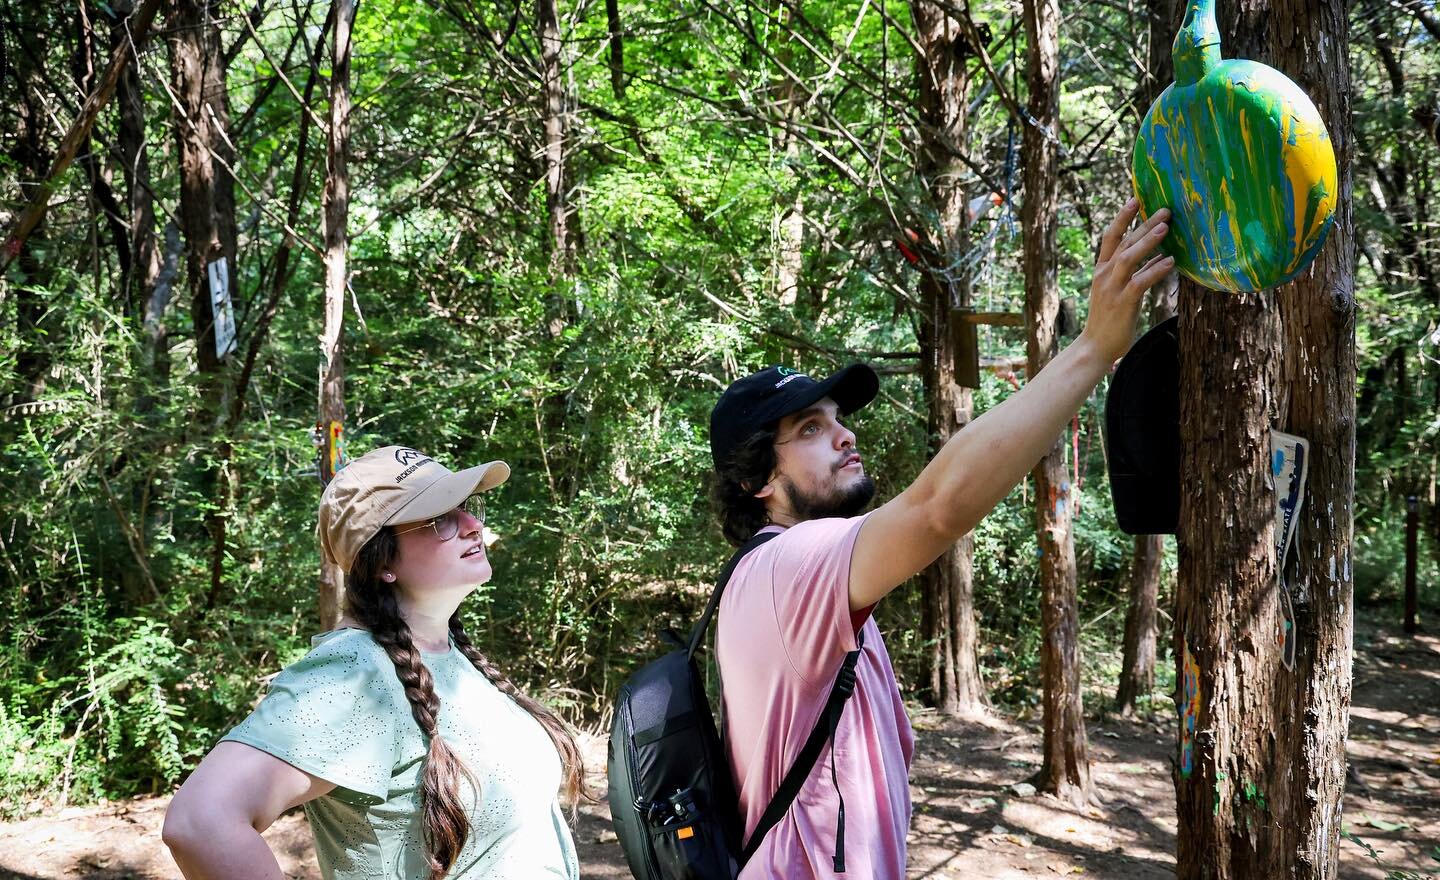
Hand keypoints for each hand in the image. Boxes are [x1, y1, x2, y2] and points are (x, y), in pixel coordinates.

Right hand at [1079, 198, 1174, 362]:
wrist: (1095, 346)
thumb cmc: (1110, 319)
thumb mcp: (1121, 291)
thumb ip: (1138, 272)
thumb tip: (1160, 256)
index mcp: (1102, 270)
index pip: (1110, 237)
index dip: (1123, 217)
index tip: (1137, 199)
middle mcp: (1104, 275)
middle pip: (1123, 242)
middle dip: (1143, 224)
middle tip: (1164, 210)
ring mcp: (1112, 288)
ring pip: (1128, 258)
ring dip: (1147, 241)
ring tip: (1166, 228)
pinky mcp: (1122, 303)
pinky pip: (1139, 282)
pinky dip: (1155, 270)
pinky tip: (1170, 262)